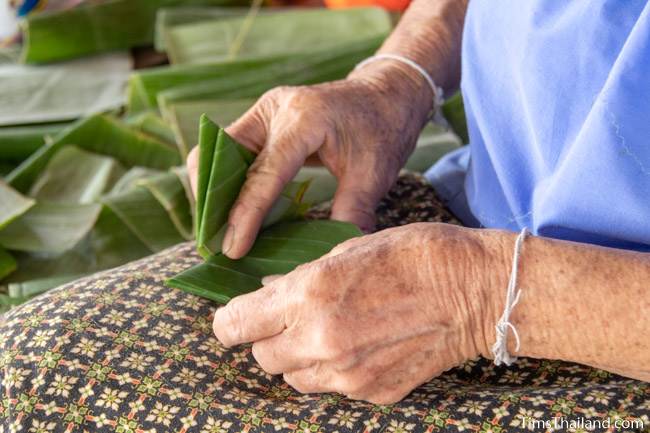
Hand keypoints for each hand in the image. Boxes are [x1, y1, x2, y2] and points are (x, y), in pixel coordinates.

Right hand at [187, 63, 432, 258]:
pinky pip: (231, 150)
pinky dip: (230, 181)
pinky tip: (238, 211)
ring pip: (217, 150)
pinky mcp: (261, 119)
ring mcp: (264, 110)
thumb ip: (351, 213)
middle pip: (221, 152)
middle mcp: (275, 108)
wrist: (386, 95)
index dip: (245, 214)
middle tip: (215, 243)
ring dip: (216, 191)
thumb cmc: (383, 132)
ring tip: (222, 232)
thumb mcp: (373, 176)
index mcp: (305, 119)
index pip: (263, 172)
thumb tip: (329, 259)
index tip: (232, 249)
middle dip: (214, 200)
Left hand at [212, 223, 508, 403]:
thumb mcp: (347, 249)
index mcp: (310, 294)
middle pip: (262, 358)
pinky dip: (334, 371)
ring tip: (329, 332)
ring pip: (295, 380)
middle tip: (290, 320)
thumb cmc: (414, 255)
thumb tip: (267, 294)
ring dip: (299, 359)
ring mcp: (349, 374)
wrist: (475, 290)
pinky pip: (334, 388)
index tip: (235, 319)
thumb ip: (299, 279)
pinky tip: (362, 345)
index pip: (237, 325)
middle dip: (268, 339)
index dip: (230, 322)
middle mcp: (322, 340)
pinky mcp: (374, 393)